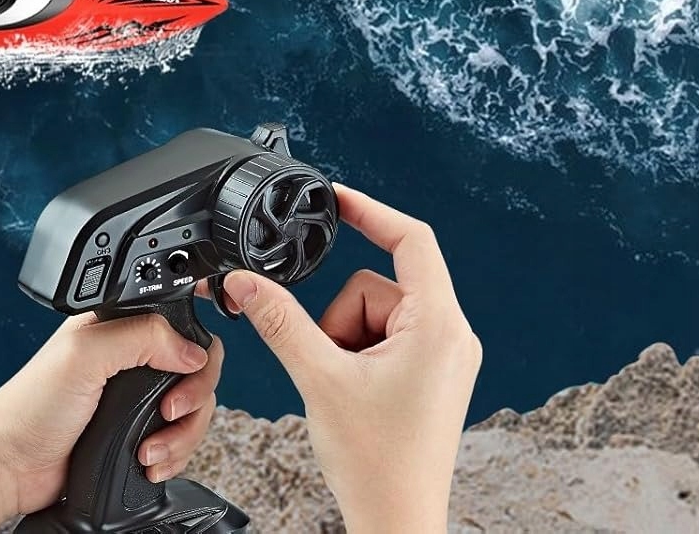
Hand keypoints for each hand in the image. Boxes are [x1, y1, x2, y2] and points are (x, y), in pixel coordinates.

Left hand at [0, 310, 223, 531]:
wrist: (8, 468)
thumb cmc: (30, 406)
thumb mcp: (87, 353)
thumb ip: (144, 336)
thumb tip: (193, 351)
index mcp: (123, 328)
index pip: (183, 325)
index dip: (196, 349)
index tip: (186, 372)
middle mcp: (134, 361)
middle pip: (198, 371)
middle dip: (193, 399)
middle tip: (168, 413)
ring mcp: (137, 401)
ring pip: (193, 411)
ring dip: (181, 435)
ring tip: (151, 450)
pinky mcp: (137, 436)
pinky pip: (179, 442)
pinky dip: (173, 455)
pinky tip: (149, 462)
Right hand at [220, 183, 480, 533]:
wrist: (398, 526)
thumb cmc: (377, 467)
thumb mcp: (320, 380)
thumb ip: (280, 322)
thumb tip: (246, 282)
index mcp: (440, 325)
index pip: (410, 239)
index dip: (370, 210)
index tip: (336, 197)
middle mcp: (452, 334)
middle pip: (377, 286)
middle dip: (341, 321)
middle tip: (334, 370)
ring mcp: (445, 356)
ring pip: (375, 313)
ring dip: (346, 343)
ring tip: (346, 390)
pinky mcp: (433, 374)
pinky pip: (387, 337)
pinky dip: (359, 357)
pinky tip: (357, 397)